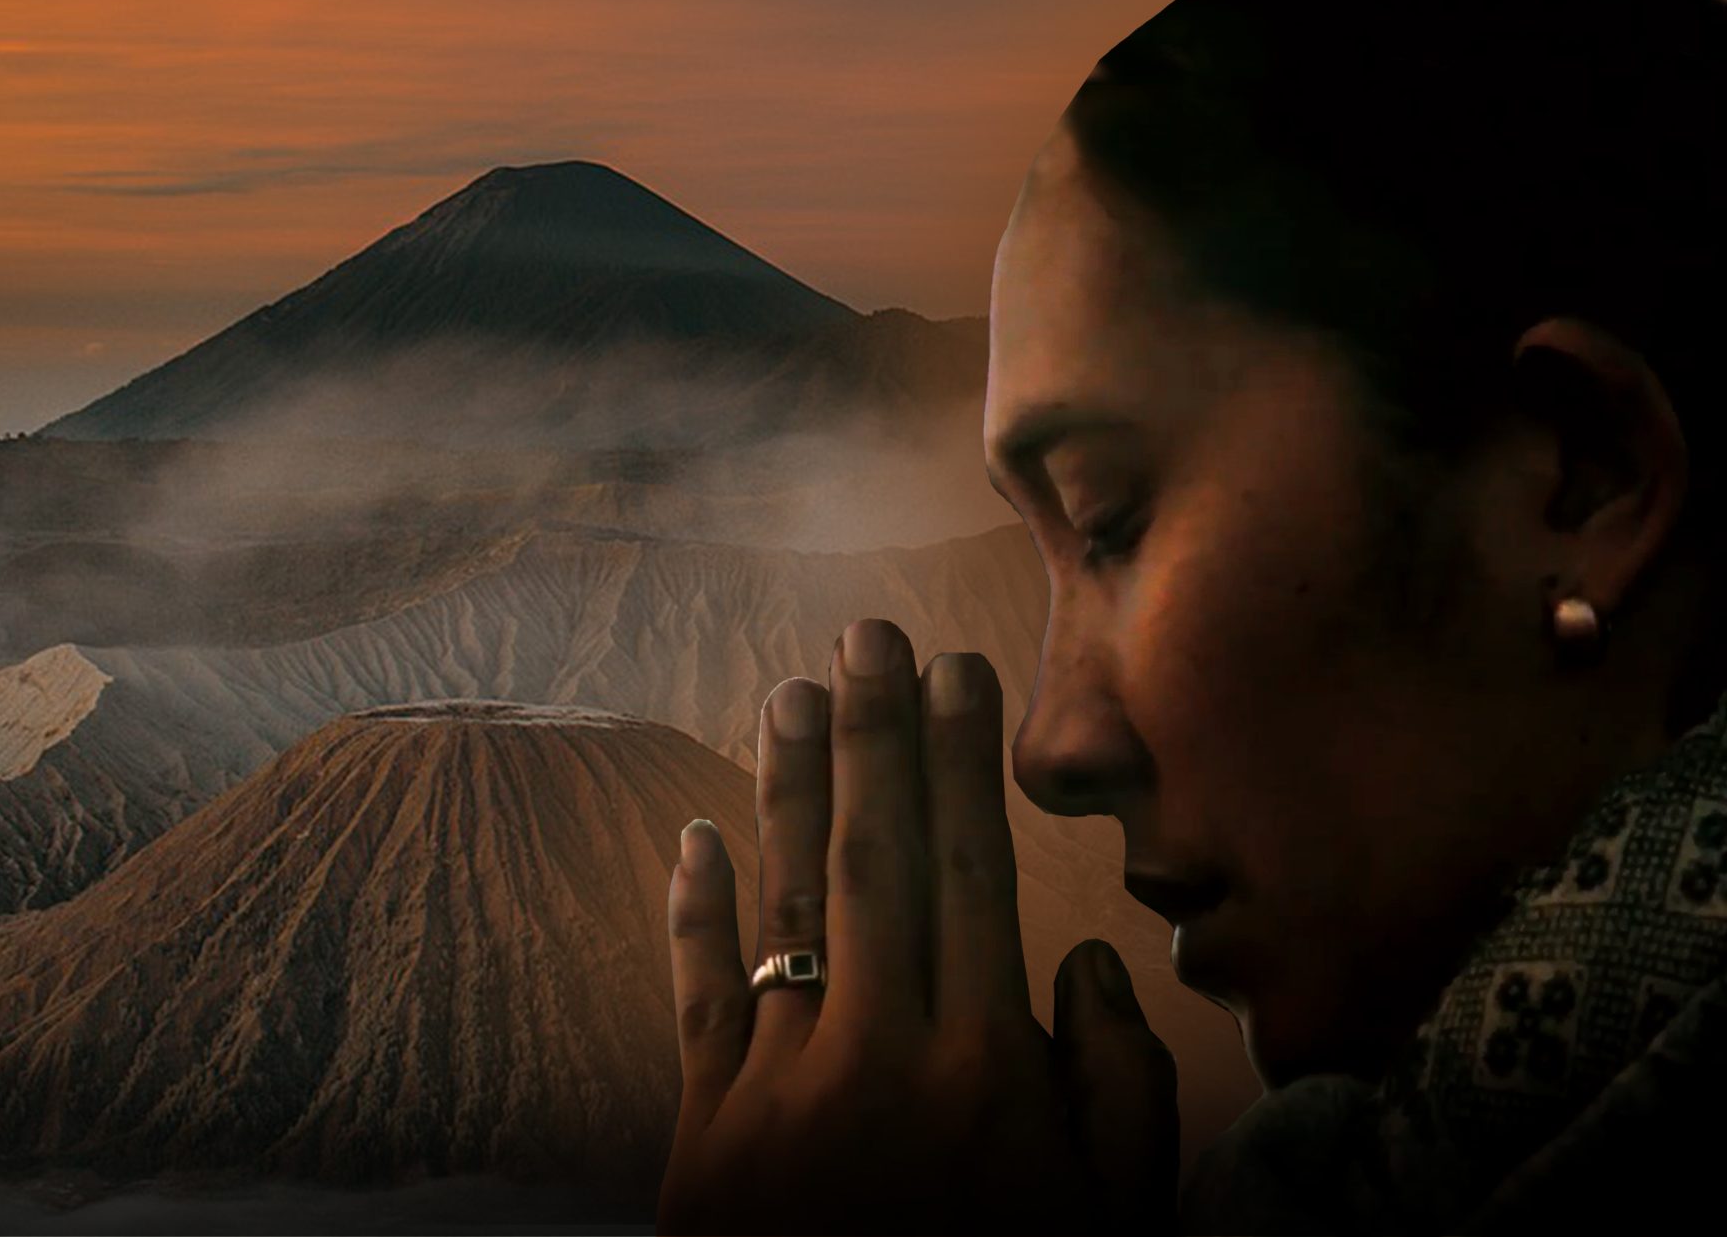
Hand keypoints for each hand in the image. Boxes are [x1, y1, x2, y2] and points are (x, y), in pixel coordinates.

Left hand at [659, 619, 1177, 1234]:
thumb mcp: (1114, 1222)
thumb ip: (1118, 1088)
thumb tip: (1087, 961)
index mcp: (987, 1066)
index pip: (973, 875)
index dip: (963, 766)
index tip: (960, 671)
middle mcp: (882, 1051)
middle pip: (877, 861)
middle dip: (876, 738)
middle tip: (869, 634)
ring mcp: (783, 1086)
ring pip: (787, 906)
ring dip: (789, 791)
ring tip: (792, 691)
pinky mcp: (706, 1131)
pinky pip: (699, 998)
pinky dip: (693, 913)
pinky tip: (694, 833)